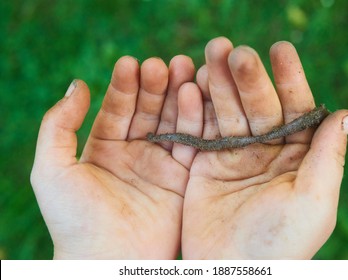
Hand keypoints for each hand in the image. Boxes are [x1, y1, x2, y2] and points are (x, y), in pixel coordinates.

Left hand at [30, 55, 200, 258]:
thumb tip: (77, 83)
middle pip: (148, 110)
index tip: (131, 63)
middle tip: (163, 62)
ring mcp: (161, 164)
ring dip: (177, 95)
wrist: (108, 262)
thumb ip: (58, 124)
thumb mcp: (51, 168)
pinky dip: (194, 119)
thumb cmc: (74, 219)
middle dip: (155, 85)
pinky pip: (191, 143)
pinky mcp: (183, 178)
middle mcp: (136, 153)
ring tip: (182, 68)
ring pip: (172, 121)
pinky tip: (193, 95)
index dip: (124, 85)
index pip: (118, 108)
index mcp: (106, 148)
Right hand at [181, 37, 347, 258]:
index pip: (296, 108)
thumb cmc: (281, 243)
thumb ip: (328, 156)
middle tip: (234, 49)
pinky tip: (190, 84)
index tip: (279, 48)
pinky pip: (199, 131)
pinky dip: (194, 109)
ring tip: (210, 53)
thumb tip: (344, 112)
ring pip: (227, 111)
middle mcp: (266, 150)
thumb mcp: (315, 201)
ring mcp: (233, 155)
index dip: (289, 78)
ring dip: (218, 83)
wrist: (231, 271)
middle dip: (247, 77)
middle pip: (257, 105)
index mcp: (296, 156)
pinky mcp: (204, 163)